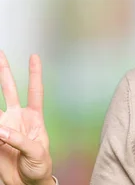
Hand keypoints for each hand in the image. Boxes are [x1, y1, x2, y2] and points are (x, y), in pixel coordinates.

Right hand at [0, 51, 53, 184]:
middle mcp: (18, 117)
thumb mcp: (37, 152)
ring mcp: (4, 125)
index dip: (35, 74)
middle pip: (10, 90)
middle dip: (4, 72)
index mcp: (35, 117)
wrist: (27, 182)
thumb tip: (1, 129)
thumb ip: (20, 140)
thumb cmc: (39, 166)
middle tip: (1, 54)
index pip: (35, 91)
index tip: (35, 56)